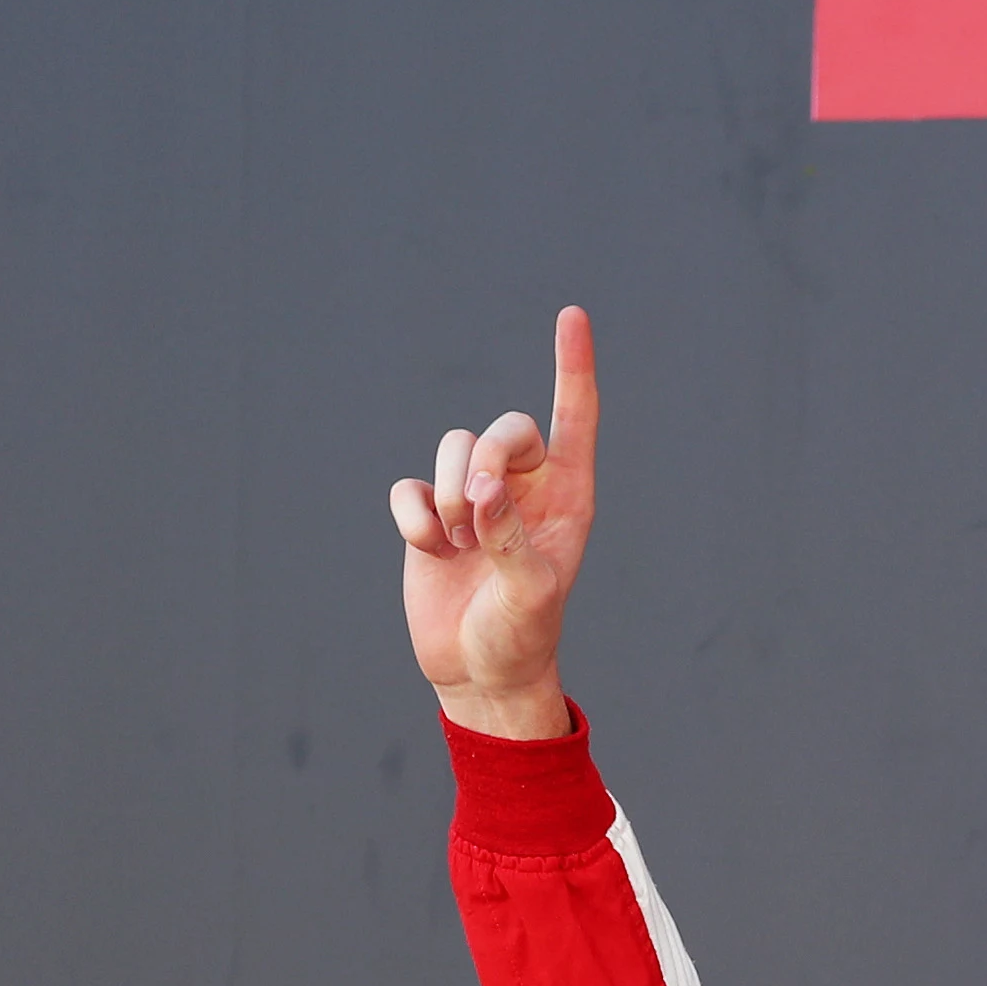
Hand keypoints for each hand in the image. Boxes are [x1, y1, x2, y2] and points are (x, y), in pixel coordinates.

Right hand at [388, 306, 598, 739]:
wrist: (477, 670)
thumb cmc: (520, 635)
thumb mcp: (530, 596)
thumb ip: (512, 540)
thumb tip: (484, 492)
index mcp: (568, 497)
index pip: (576, 417)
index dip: (573, 366)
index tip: (571, 315)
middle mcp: (524, 488)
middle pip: (504, 427)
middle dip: (485, 460)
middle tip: (477, 515)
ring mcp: (475, 498)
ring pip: (454, 447)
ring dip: (450, 496)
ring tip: (460, 546)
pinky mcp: (430, 514)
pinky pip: (410, 485)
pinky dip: (414, 516)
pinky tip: (430, 551)